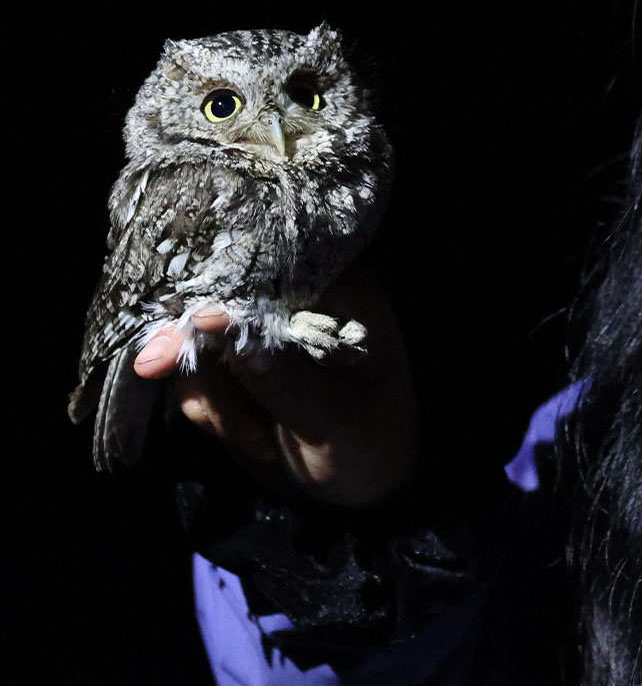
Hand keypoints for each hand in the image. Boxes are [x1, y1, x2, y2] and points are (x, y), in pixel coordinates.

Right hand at [133, 263, 418, 506]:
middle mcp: (298, 300)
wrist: (370, 487)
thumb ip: (279, 374)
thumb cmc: (372, 444)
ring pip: (198, 343)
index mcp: (338, 288)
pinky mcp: (240, 368)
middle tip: (159, 371)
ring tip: (261, 437)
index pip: (269, 264)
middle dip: (199, 350)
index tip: (190, 328)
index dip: (222, 290)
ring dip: (213, 397)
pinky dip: (210, 410)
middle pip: (218, 298)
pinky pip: (196, 377)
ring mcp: (265, 333)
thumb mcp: (333, 416)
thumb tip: (219, 321)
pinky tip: (257, 440)